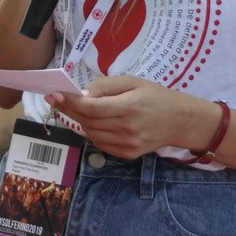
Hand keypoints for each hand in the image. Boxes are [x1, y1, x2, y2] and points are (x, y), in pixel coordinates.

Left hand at [48, 76, 199, 159]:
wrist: (180, 120)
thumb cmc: (156, 96)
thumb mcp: (133, 81)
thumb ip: (106, 85)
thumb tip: (83, 93)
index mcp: (129, 106)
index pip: (91, 107)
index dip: (70, 102)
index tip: (54, 94)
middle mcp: (127, 128)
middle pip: (87, 121)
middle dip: (69, 109)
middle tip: (56, 99)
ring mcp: (127, 144)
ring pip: (91, 134)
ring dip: (79, 121)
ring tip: (76, 109)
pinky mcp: (128, 154)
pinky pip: (100, 144)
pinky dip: (92, 133)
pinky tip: (93, 122)